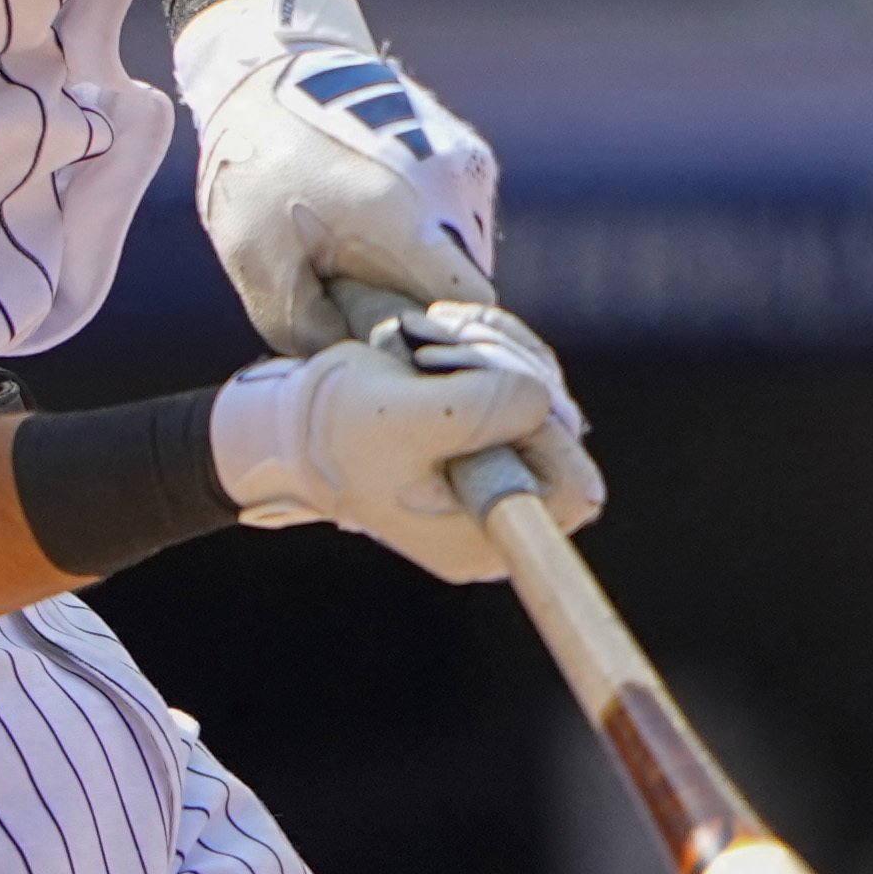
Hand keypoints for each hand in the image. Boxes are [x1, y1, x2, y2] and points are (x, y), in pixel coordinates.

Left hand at [171, 0, 504, 358]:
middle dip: (430, 316)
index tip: (403, 360)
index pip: (466, 318)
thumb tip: (360, 374)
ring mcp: (465, 168)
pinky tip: (377, 230)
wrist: (270, 69)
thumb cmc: (256, 167)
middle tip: (372, 319)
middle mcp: (452, 191)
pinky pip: (461, 222)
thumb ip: (312, 334)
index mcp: (407, 222)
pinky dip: (430, 240)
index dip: (441, 349)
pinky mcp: (466, 155)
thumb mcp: (261, 265)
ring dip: (429, 276)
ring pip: (468, 259)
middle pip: (472, 294)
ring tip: (367, 267)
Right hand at [209, 299, 601, 583]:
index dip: (552, 432)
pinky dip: (488, 351)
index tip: (498, 389)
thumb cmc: (339, 429)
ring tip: (429, 342)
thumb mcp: (403, 417)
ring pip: (544, 399)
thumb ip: (477, 410)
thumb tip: (542, 399)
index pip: (576, 490)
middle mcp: (501, 517)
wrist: (296, 425)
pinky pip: (521, 385)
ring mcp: (497, 477)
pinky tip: (440, 337)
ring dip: (494, 353)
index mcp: (485, 536)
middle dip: (511, 375)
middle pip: (564, 434)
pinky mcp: (489, 439)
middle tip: (442, 352)